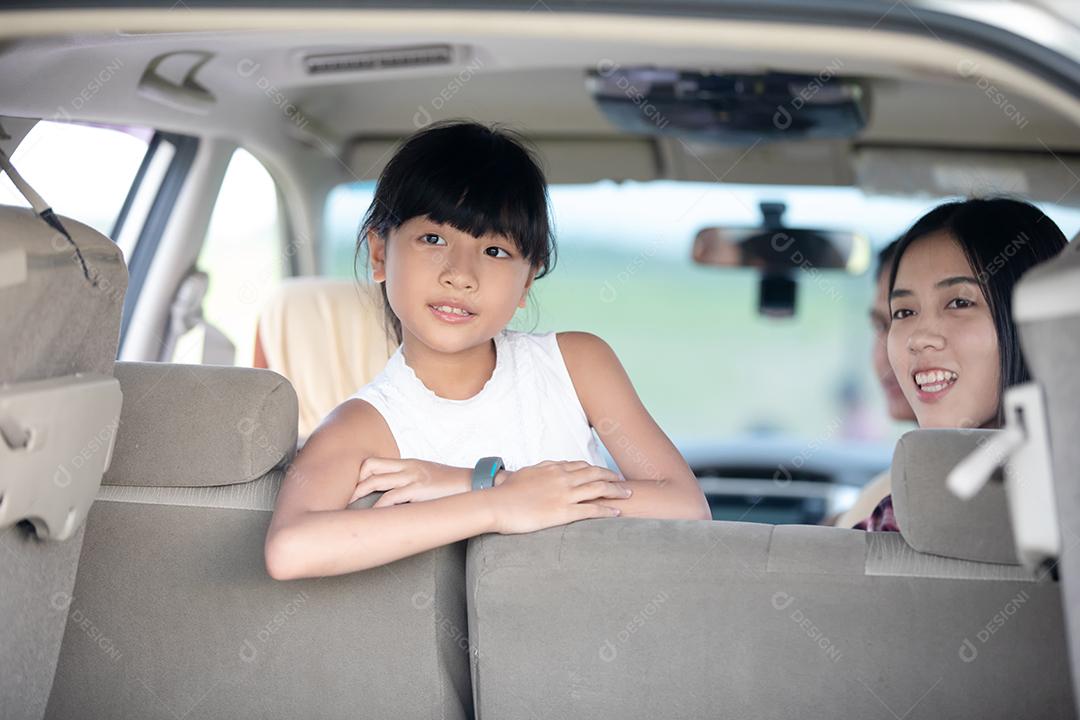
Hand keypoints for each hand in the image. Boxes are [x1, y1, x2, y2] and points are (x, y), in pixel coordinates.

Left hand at [350, 458, 469, 506]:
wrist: (476, 483)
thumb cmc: (453, 486)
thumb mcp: (429, 479)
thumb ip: (412, 483)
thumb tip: (396, 498)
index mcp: (409, 463)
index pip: (374, 463)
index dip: (358, 475)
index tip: (349, 490)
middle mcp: (408, 467)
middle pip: (370, 468)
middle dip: (353, 485)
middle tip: (341, 501)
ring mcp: (413, 476)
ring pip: (376, 482)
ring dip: (359, 495)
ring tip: (347, 510)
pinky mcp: (419, 489)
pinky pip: (391, 498)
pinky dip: (378, 508)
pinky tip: (371, 518)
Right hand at [488, 460, 629, 533]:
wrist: (496, 504)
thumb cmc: (506, 492)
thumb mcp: (525, 473)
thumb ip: (540, 470)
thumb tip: (546, 469)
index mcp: (553, 468)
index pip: (581, 465)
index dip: (596, 469)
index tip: (604, 473)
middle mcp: (563, 478)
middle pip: (595, 474)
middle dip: (612, 476)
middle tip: (623, 481)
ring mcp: (565, 494)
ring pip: (599, 489)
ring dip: (616, 491)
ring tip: (628, 494)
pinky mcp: (564, 512)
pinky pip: (592, 509)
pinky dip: (607, 510)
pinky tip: (617, 512)